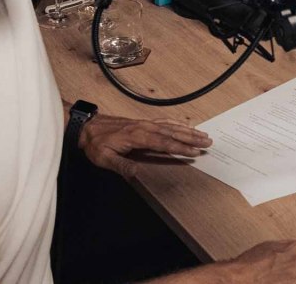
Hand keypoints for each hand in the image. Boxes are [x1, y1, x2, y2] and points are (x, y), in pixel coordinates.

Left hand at [79, 114, 212, 178]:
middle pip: (172, 132)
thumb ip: (121, 165)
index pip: (163, 143)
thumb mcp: (104, 158)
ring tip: (203, 135)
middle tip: (208, 143)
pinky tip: (185, 125)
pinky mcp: (143, 123)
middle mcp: (144, 128)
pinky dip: (177, 123)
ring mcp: (145, 124)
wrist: (88, 127)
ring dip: (188, 131)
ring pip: (171, 126)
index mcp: (137, 136)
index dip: (180, 148)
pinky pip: (164, 122)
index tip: (194, 152)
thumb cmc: (96, 144)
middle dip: (191, 138)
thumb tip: (136, 173)